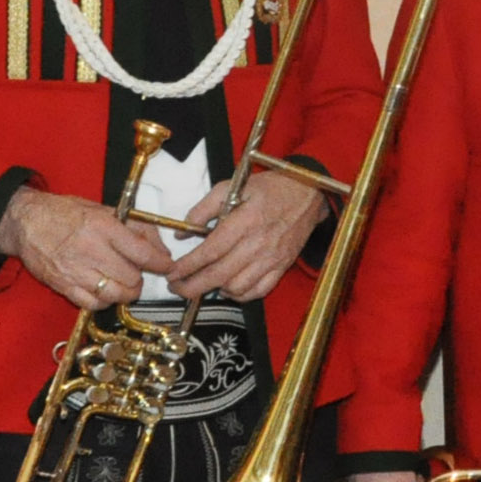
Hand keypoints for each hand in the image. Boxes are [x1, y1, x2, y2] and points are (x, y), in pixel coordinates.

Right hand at [0, 185, 176, 310]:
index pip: (143, 254)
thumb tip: (162, 250)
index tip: (167, 266)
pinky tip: (105, 290)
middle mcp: (90, 250)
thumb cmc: (66, 214)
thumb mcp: (105, 210)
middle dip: (140, 277)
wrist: (25, 222)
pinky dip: (105, 301)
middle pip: (131, 277)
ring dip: (126, 292)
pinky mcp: (63, 285)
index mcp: (103, 227)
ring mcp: (75, 270)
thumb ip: (137, 228)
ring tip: (123, 282)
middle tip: (136, 271)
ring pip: (115, 294)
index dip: (161, 264)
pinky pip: (93, 304)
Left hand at [165, 167, 330, 302]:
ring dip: (215, 290)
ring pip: (237, 287)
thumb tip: (183, 231)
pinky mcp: (282, 265)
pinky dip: (240, 295)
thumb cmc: (270, 188)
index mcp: (245, 221)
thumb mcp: (232, 186)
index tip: (171, 273)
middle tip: (176, 287)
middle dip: (192, 286)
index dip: (187, 266)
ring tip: (201, 284)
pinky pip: (259, 290)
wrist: (308, 194)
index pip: (210, 251)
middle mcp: (259, 243)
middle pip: (219, 274)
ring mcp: (272, 257)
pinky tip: (227, 288)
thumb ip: (204, 208)